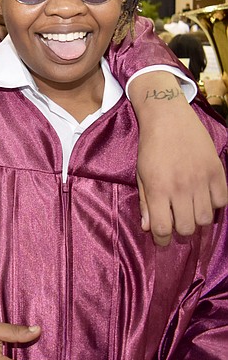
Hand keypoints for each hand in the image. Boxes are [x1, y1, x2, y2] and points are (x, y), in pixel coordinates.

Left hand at [130, 73, 227, 245]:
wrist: (168, 118)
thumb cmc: (150, 148)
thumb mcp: (140, 174)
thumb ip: (146, 202)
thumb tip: (149, 228)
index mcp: (158, 189)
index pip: (162, 228)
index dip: (161, 240)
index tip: (161, 240)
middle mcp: (181, 187)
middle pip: (188, 228)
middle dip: (181, 231)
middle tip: (177, 222)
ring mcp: (201, 179)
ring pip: (206, 218)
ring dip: (198, 219)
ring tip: (190, 210)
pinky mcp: (217, 172)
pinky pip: (221, 201)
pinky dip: (214, 205)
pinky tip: (204, 197)